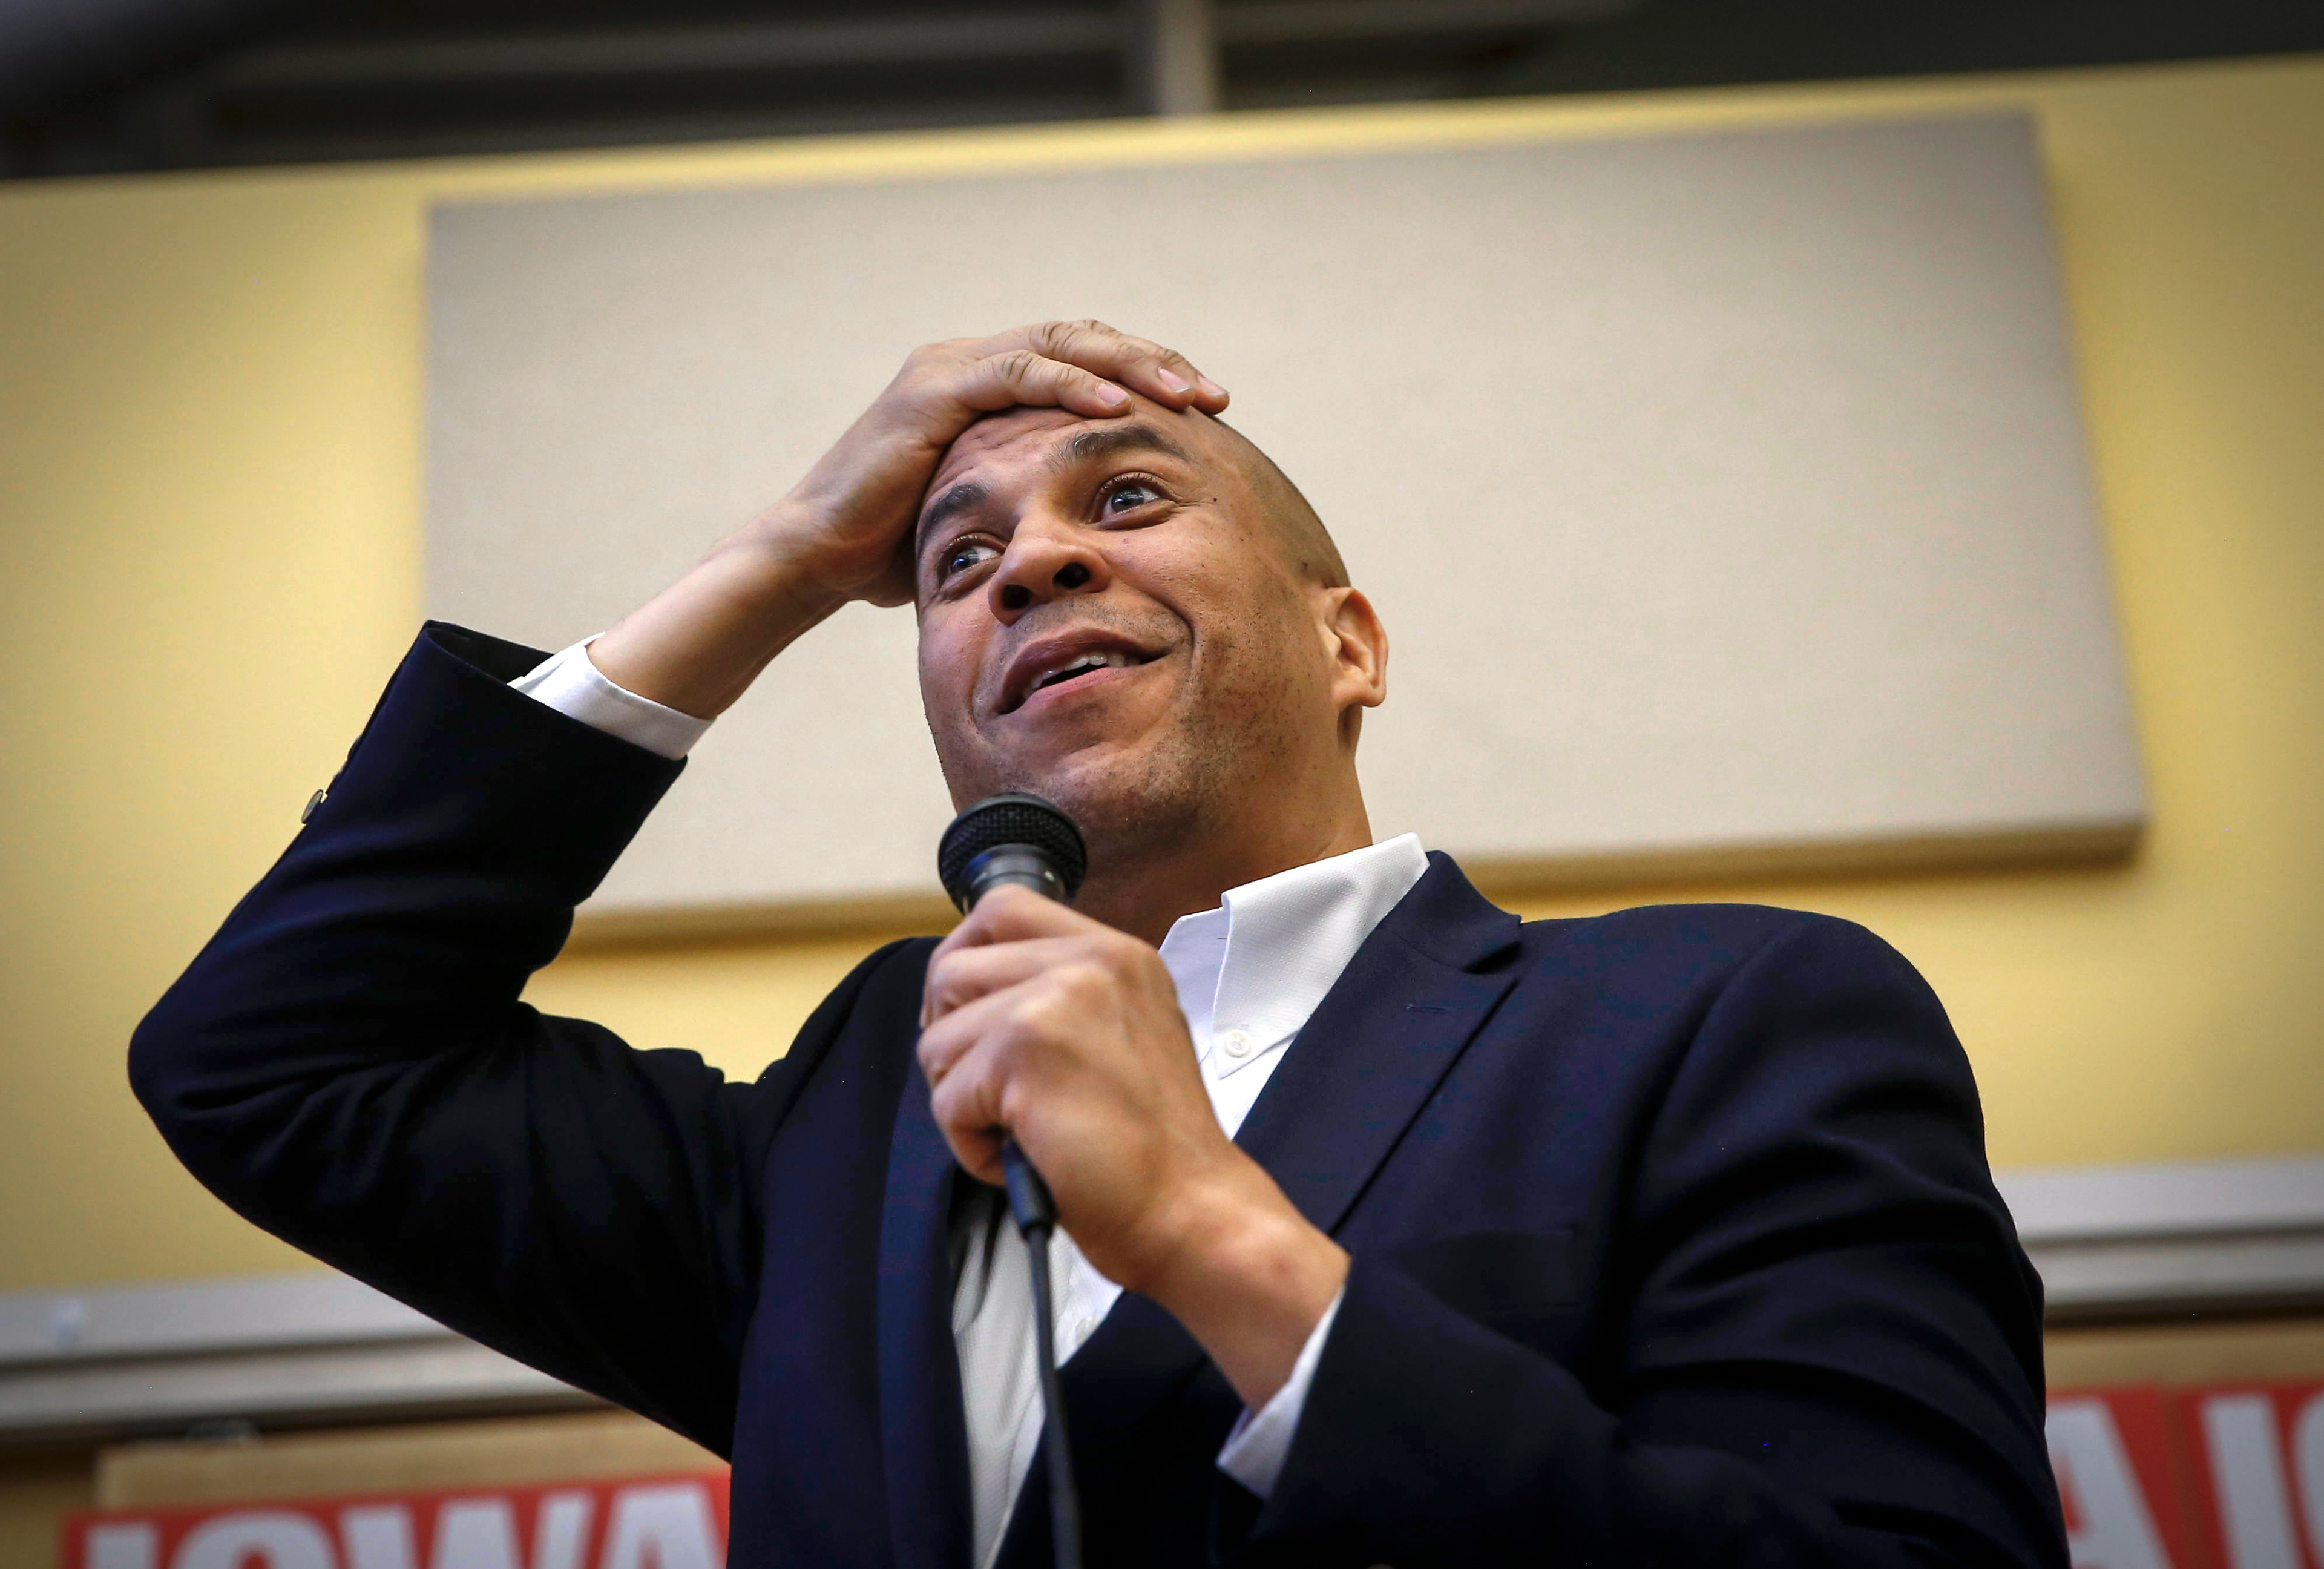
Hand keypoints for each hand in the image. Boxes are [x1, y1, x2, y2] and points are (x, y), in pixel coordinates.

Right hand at [586, 323, 1227, 717]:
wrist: (821, 559)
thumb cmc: (900, 551)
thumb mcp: (992, 516)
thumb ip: (1041, 499)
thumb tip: (1113, 537)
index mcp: (989, 384)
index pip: (1085, 359)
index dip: (1149, 376)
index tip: (1208, 411)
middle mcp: (971, 362)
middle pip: (1085, 338)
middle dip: (1158, 363)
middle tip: (1216, 396)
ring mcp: (949, 368)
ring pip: (1062, 343)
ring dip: (1132, 366)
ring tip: (1187, 395)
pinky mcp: (932, 390)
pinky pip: (1018, 373)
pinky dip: (1072, 385)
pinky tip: (1120, 405)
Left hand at [918, 886, 1346, 1407]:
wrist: (1192, 1210)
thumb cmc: (1154, 1148)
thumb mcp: (1126, 1032)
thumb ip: (1064, 997)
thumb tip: (974, 995)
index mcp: (1116, 954)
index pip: (1001, 909)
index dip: (966, 961)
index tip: (972, 1016)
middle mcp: (1089, 962)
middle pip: (952, 969)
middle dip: (952, 1038)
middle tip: (991, 1089)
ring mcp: (1054, 1001)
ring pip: (938, 1040)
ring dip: (964, 1099)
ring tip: (1023, 1131)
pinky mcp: (1023, 1053)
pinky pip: (946, 1100)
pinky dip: (971, 1146)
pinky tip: (1026, 1157)